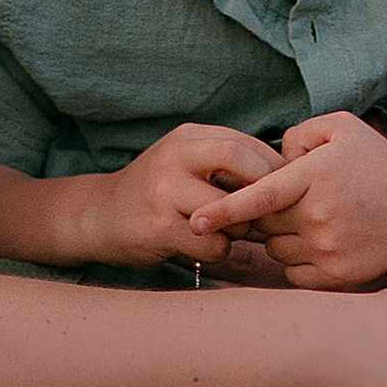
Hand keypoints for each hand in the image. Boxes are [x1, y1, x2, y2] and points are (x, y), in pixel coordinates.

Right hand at [91, 119, 282, 269]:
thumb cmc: (158, 192)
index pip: (244, 143)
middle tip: (269, 212)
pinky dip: (220, 249)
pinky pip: (212, 242)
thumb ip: (226, 163)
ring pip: (229, 209)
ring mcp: (164, 191)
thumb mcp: (187, 163)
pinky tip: (204, 247)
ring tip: (228, 232)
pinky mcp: (158, 227)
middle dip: (263, 190)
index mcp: (187, 137)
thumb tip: (287, 177)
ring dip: (240, 228)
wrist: (99, 216)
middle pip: (238, 159)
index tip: (286, 190)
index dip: (272, 168)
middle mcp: (175, 156)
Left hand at [189, 107, 386, 289]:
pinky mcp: (335, 276)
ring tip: (317, 219)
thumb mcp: (344, 128)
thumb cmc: (377, 165)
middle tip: (294, 201)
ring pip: (276, 249)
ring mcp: (328, 248)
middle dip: (266, 214)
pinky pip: (293, 273)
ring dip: (283, 237)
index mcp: (317, 174)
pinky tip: (325, 241)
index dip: (226, 208)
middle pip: (264, 222)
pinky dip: (299, 260)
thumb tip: (273, 155)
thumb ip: (300, 132)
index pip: (262, 194)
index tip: (197, 221)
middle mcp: (321, 214)